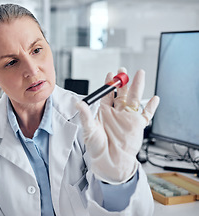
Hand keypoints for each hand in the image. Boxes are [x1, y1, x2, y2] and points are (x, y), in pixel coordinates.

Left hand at [76, 68, 159, 183]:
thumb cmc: (97, 147)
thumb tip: (78, 103)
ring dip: (137, 87)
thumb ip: (85, 116)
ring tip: (140, 74)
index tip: (110, 74)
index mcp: (104, 112)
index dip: (109, 84)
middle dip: (123, 81)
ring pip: (134, 99)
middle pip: (122, 93)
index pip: (107, 94)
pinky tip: (154, 98)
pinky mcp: (138, 126)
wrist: (109, 161)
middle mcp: (116, 113)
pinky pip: (146, 114)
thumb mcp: (89, 130)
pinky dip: (151, 106)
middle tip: (123, 71)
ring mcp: (127, 118)